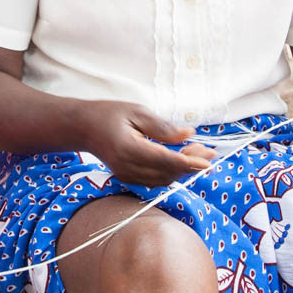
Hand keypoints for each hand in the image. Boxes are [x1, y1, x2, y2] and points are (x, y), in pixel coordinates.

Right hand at [76, 100, 216, 185]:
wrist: (83, 128)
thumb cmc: (109, 114)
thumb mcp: (137, 112)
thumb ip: (163, 127)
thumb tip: (189, 135)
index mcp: (128, 148)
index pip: (165, 160)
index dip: (190, 162)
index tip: (209, 159)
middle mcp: (127, 167)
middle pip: (167, 173)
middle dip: (191, 164)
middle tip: (210, 150)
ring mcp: (127, 176)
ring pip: (164, 180)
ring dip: (184, 169)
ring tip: (199, 152)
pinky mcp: (128, 178)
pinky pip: (156, 180)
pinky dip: (172, 172)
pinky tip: (182, 159)